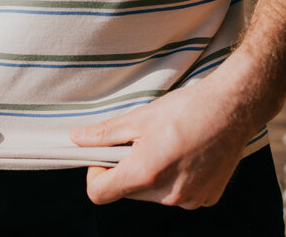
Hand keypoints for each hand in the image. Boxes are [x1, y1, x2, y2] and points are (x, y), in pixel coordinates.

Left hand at [69, 74, 259, 209]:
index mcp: (145, 174)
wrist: (233, 108)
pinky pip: (175, 194)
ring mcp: (189, 200)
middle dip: (123, 169)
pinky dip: (172, 179)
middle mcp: (167, 195)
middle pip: (125, 191)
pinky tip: (183, 155)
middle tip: (137, 142)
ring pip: (150, 194)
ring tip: (163, 146)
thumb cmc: (185, 109)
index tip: (102, 155)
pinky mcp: (205, 198)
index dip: (93, 172)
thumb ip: (103, 134)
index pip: (99, 192)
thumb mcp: (138, 118)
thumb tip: (76, 138)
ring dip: (148, 175)